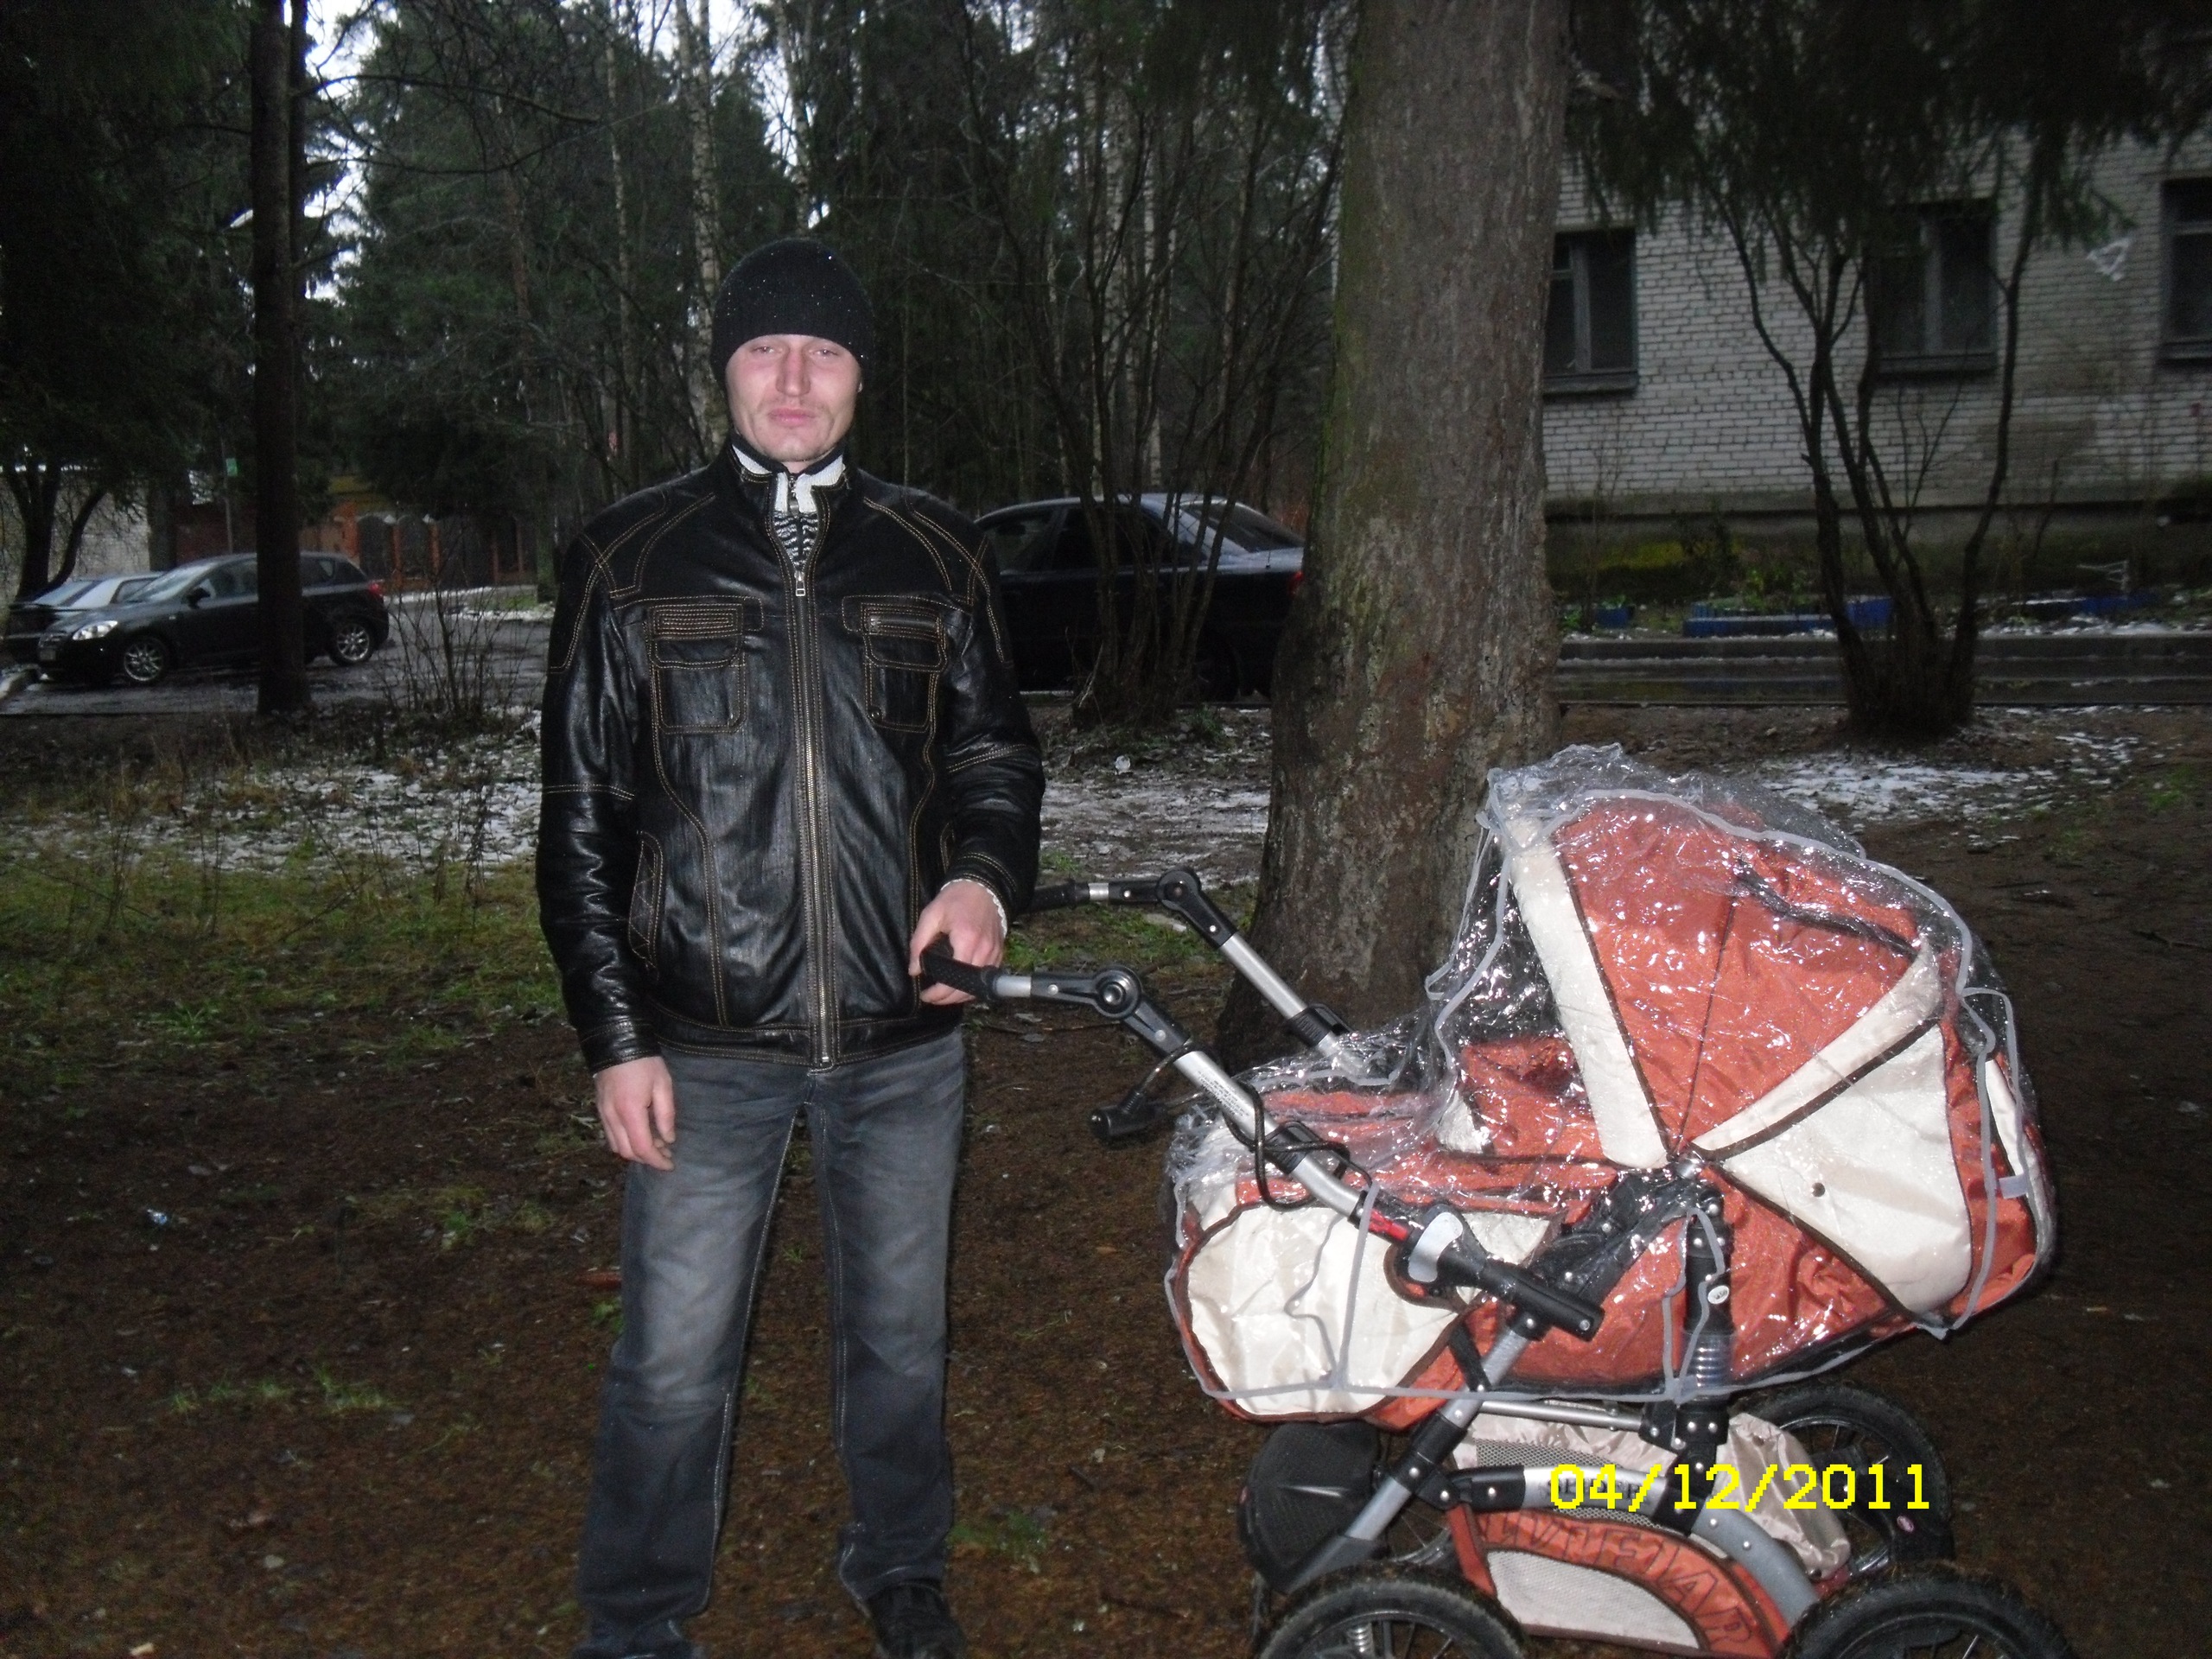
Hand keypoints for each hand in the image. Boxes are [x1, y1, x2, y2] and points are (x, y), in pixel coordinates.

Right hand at [594, 1055, 675, 1168]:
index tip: (670, 1164)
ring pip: (616, 1146)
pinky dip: (625, 1142)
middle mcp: (612, 1117)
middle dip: (647, 1158)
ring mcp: (602, 1114)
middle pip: (627, 1152)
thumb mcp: (663, 1085)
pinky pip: (610, 1135)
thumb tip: (668, 1139)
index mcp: (630, 1112)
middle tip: (666, 1153)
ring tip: (655, 1144)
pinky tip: (640, 1134)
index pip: (642, 1148)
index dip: (657, 1161)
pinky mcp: (599, 1109)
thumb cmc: (644, 1062)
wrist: (617, 1043)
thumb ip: (666, 1115)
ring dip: (635, 1152)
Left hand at [908, 880, 1006, 1005]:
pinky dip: (973, 987)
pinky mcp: (999, 953)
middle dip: (947, 999)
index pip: (954, 980)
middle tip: (931, 998)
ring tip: (943, 996)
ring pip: (979, 987)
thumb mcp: (931, 916)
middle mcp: (984, 951)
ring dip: (960, 996)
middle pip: (967, 988)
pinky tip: (960, 987)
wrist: (983, 887)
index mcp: (966, 941)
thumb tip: (914, 970)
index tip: (925, 995)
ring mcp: (994, 953)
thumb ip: (919, 943)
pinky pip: (986, 978)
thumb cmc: (956, 899)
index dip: (938, 993)